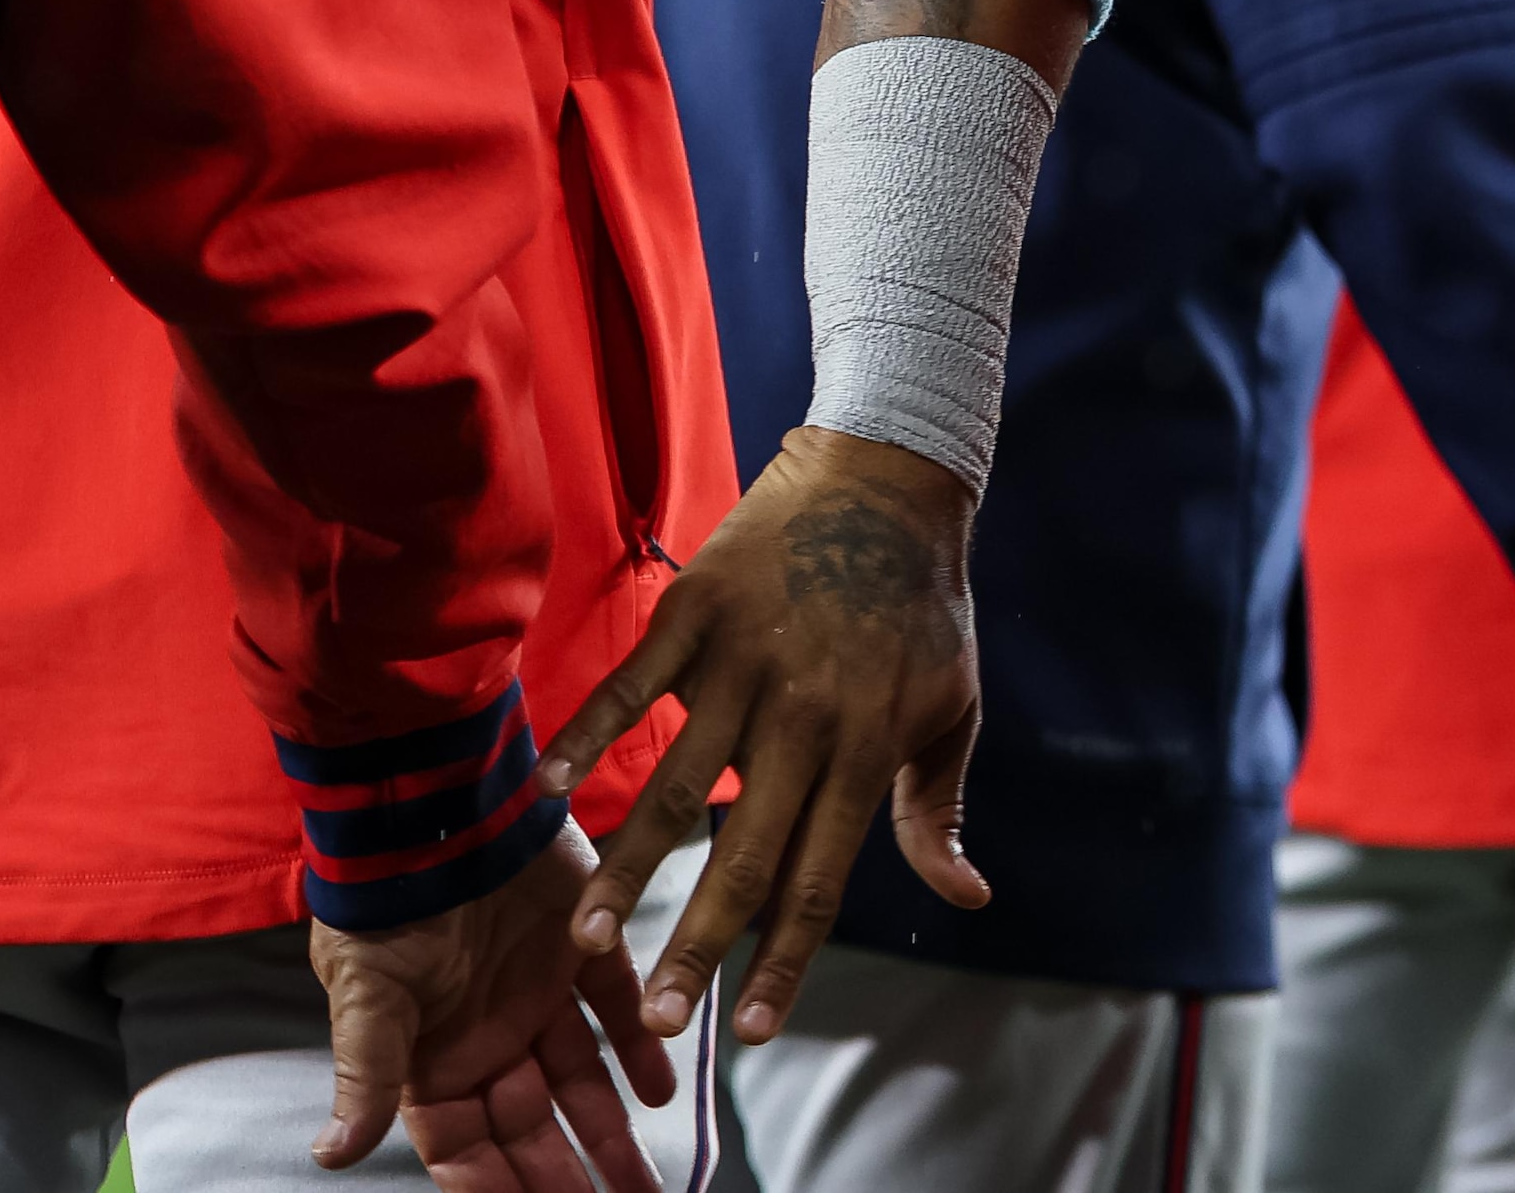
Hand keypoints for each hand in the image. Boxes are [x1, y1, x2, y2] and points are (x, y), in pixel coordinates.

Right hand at [312, 826, 670, 1188]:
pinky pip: (619, 1007)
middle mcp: (490, 1039)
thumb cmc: (383, 903)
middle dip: (569, 1179)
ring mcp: (537, 994)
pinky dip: (644, 1046)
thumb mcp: (366, 992)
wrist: (432, 800)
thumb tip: (330, 1154)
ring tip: (650, 1184)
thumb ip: (363, 1073)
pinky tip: (665, 1089)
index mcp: (433, 1062)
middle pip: (534, 1129)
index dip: (497, 1190)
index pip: (467, 1151)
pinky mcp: (582, 944)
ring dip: (616, 1131)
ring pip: (584, 1080)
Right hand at [540, 425, 985, 1046]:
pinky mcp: (696, 610)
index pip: (818, 879)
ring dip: (627, 866)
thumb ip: (938, 811)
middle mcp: (801, 716)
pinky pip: (631, 683)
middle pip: (741, 852)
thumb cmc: (922, 607)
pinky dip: (585, 735)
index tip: (752, 1034)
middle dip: (697, 945)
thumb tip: (968, 899)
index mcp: (863, 749)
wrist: (888, 479)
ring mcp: (742, 661)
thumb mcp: (953, 711)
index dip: (786, 961)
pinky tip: (545, 792)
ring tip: (587, 935)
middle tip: (656, 1018)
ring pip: (674, 783)